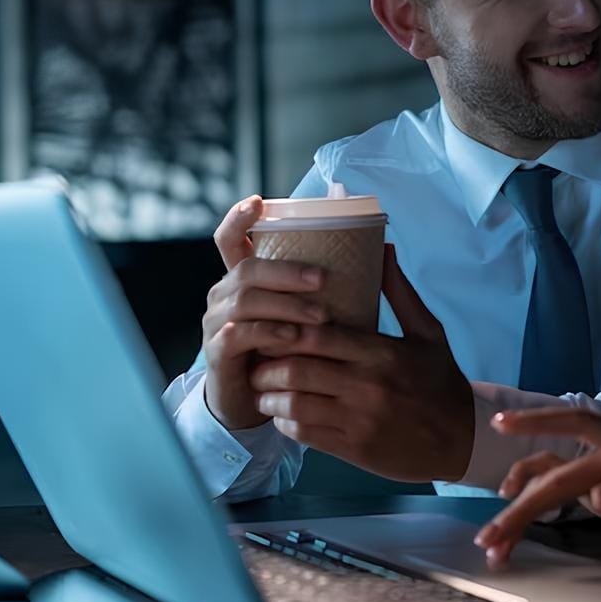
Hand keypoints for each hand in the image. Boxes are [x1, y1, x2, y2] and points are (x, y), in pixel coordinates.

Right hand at [202, 195, 330, 429]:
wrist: (259, 400)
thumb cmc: (289, 350)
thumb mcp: (308, 312)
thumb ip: (332, 285)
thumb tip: (382, 247)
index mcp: (244, 279)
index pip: (231, 240)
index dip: (239, 218)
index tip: (258, 201)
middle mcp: (224, 295)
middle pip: (247, 268)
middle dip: (286, 271)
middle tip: (324, 279)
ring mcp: (218, 323)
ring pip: (244, 300)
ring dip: (285, 304)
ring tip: (320, 316)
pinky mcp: (218, 353)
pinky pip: (238, 335)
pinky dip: (268, 334)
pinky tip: (293, 339)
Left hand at [251, 245, 474, 481]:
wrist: (462, 439)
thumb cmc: (442, 382)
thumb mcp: (428, 333)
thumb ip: (400, 293)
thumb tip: (384, 248)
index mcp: (382, 353)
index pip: (317, 336)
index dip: (285, 330)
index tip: (273, 327)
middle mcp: (367, 386)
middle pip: (297, 370)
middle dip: (268, 365)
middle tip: (259, 359)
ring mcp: (359, 420)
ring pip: (294, 405)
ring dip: (270, 396)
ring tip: (264, 388)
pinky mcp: (354, 449)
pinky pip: (305, 434)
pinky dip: (285, 423)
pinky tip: (284, 414)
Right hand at [473, 410, 600, 564]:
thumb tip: (597, 494)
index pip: (580, 426)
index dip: (540, 422)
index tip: (504, 424)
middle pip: (553, 476)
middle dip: (519, 507)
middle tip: (491, 536)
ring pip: (546, 484)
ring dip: (518, 512)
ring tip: (495, 542)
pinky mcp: (596, 489)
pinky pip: (557, 494)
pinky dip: (534, 510)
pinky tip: (515, 528)